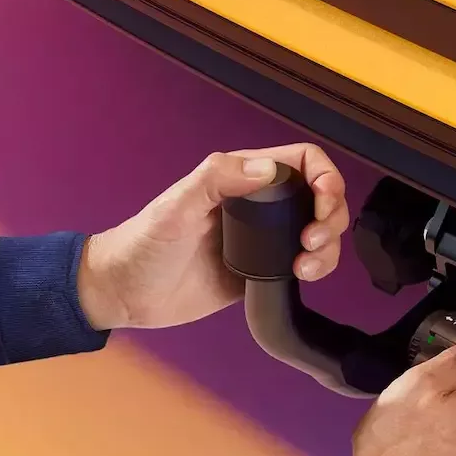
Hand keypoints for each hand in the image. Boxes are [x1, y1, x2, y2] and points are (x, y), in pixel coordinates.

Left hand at [75, 143, 350, 330]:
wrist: (125, 293)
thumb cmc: (141, 244)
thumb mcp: (176, 206)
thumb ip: (217, 179)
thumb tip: (268, 168)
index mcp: (241, 178)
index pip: (301, 162)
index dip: (324, 175)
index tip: (324, 199)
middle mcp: (258, 205)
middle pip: (319, 197)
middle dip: (331, 214)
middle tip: (314, 237)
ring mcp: (263, 239)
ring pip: (318, 231)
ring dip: (328, 245)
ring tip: (308, 262)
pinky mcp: (263, 271)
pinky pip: (304, 263)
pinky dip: (317, 267)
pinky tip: (302, 274)